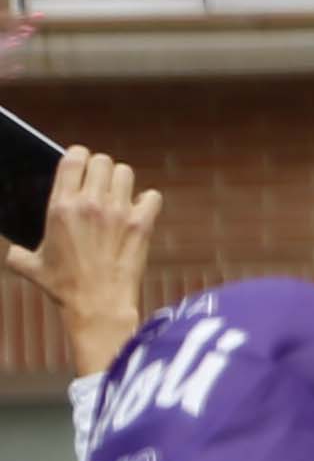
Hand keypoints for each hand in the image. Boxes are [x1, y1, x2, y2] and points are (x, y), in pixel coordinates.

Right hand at [8, 146, 157, 376]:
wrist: (97, 305)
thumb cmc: (63, 286)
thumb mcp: (31, 266)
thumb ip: (18, 252)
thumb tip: (12, 251)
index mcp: (61, 206)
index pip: (73, 158)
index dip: (77, 156)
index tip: (78, 163)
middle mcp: (91, 204)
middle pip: (102, 160)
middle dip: (99, 168)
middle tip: (97, 182)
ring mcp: (119, 212)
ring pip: (125, 172)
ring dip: (120, 181)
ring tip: (116, 195)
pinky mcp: (142, 224)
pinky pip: (152, 196)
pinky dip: (147, 201)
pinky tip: (138, 211)